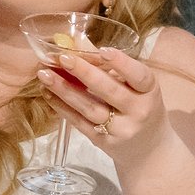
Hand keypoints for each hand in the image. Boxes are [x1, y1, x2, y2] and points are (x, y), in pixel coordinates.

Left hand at [38, 45, 164, 158]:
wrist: (150, 151)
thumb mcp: (138, 89)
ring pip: (89, 108)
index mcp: (150, 92)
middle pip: (109, 91)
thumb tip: (78, 44)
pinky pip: (79, 122)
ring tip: (45, 75)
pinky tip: (48, 94)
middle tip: (62, 57)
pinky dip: (62, 107)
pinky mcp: (103, 142)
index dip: (122, 63)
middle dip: (84, 72)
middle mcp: (138, 112)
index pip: (139, 76)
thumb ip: (114, 69)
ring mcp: (120, 129)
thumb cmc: (141, 108)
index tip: (103, 50)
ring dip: (65, 90)